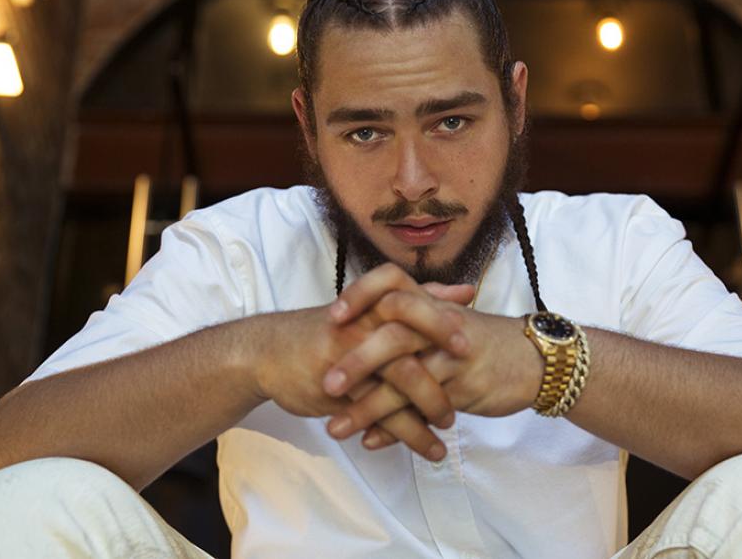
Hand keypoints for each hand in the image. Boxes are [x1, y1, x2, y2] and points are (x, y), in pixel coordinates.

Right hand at [250, 267, 472, 457]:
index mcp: (375, 303)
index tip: (474, 341)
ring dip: (432, 404)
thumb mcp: (366, 310)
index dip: (444, 320)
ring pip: (401, 377)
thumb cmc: (324, 333)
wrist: (267, 354)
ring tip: (450, 426)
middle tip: (471, 385)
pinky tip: (429, 449)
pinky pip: (382, 412)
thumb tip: (463, 291)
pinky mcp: (339, 387)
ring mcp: (351, 354)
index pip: (415, 302)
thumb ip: (417, 301)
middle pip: (413, 335)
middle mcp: (364, 323)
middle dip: (445, 361)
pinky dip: (409, 433)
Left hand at [323, 266, 542, 446]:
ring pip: (405, 381)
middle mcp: (440, 326)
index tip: (331, 316)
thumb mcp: (449, 321)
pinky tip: (370, 442)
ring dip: (367, 406)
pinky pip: (423, 410)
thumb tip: (371, 319)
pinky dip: (395, 429)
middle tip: (325, 384)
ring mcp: (452, 358)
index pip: (391, 284)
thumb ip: (413, 317)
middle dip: (356, 361)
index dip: (360, 295)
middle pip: (393, 335)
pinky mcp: (463, 388)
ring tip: (335, 428)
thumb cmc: (486, 342)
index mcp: (431, 305)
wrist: (536, 361)